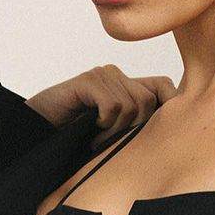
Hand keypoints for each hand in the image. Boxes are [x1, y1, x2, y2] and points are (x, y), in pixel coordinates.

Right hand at [25, 64, 178, 146]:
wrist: (40, 129)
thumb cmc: (78, 134)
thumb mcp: (115, 131)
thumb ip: (137, 125)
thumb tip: (173, 133)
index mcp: (126, 85)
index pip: (164, 85)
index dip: (168, 105)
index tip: (157, 132)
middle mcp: (117, 75)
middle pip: (148, 100)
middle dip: (133, 127)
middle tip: (111, 139)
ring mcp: (102, 75)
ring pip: (131, 105)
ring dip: (115, 129)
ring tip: (98, 137)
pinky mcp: (88, 80)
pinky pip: (112, 106)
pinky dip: (103, 124)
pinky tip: (90, 128)